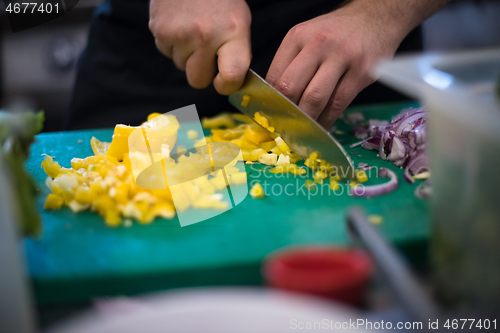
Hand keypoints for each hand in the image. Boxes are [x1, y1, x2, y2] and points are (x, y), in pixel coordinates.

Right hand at [149, 0, 251, 94]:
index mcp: (232, 32)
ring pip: (180, 66)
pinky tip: (180, 24)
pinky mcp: (159, 30)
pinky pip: (166, 52)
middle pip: (198, 80)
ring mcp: (179, 34)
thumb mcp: (239, 22)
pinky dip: (173, 43)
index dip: (226, 85)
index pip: (231, 76)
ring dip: (186, 55)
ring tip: (193, 29)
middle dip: (202, 71)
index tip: (223, 81)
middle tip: (206, 50)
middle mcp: (205, 36)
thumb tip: (227, 82)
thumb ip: (236, 53)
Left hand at [266, 1, 409, 127]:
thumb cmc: (337, 33)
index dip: (270, 101)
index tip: (271, 116)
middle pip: (291, 88)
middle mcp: (317, 44)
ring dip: (307, 120)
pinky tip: (323, 125)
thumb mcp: (307, 38)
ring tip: (304, 130)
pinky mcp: (362, 71)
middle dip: (286, 113)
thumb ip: (291, 64)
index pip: (275, 76)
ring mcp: (342, 57)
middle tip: (285, 127)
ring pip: (314, 98)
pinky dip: (328, 119)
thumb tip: (275, 99)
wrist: (376, 17)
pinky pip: (338, 103)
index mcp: (297, 36)